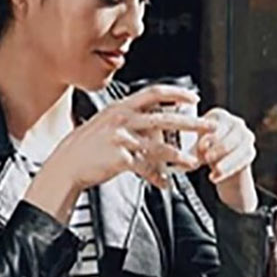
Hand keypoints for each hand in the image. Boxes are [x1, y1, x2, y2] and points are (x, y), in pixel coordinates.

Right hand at [23, 85, 210, 220]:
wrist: (67, 164)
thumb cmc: (89, 145)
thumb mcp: (108, 123)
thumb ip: (131, 118)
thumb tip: (156, 117)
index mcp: (121, 107)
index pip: (154, 92)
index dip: (176, 93)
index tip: (194, 96)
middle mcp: (122, 119)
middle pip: (164, 118)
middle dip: (191, 122)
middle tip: (209, 127)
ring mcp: (120, 138)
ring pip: (158, 146)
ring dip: (179, 156)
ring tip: (192, 163)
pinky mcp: (119, 158)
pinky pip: (145, 168)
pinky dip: (157, 177)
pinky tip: (165, 183)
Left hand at [193, 107, 260, 212]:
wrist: (218, 164)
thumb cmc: (202, 150)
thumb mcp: (193, 145)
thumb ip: (190, 145)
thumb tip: (185, 152)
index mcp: (218, 115)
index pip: (216, 123)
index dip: (209, 135)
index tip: (202, 146)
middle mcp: (236, 122)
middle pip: (230, 135)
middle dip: (219, 149)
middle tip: (207, 158)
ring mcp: (246, 136)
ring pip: (239, 149)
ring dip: (226, 162)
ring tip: (214, 171)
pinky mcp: (250, 151)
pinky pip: (243, 160)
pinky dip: (229, 170)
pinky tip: (216, 177)